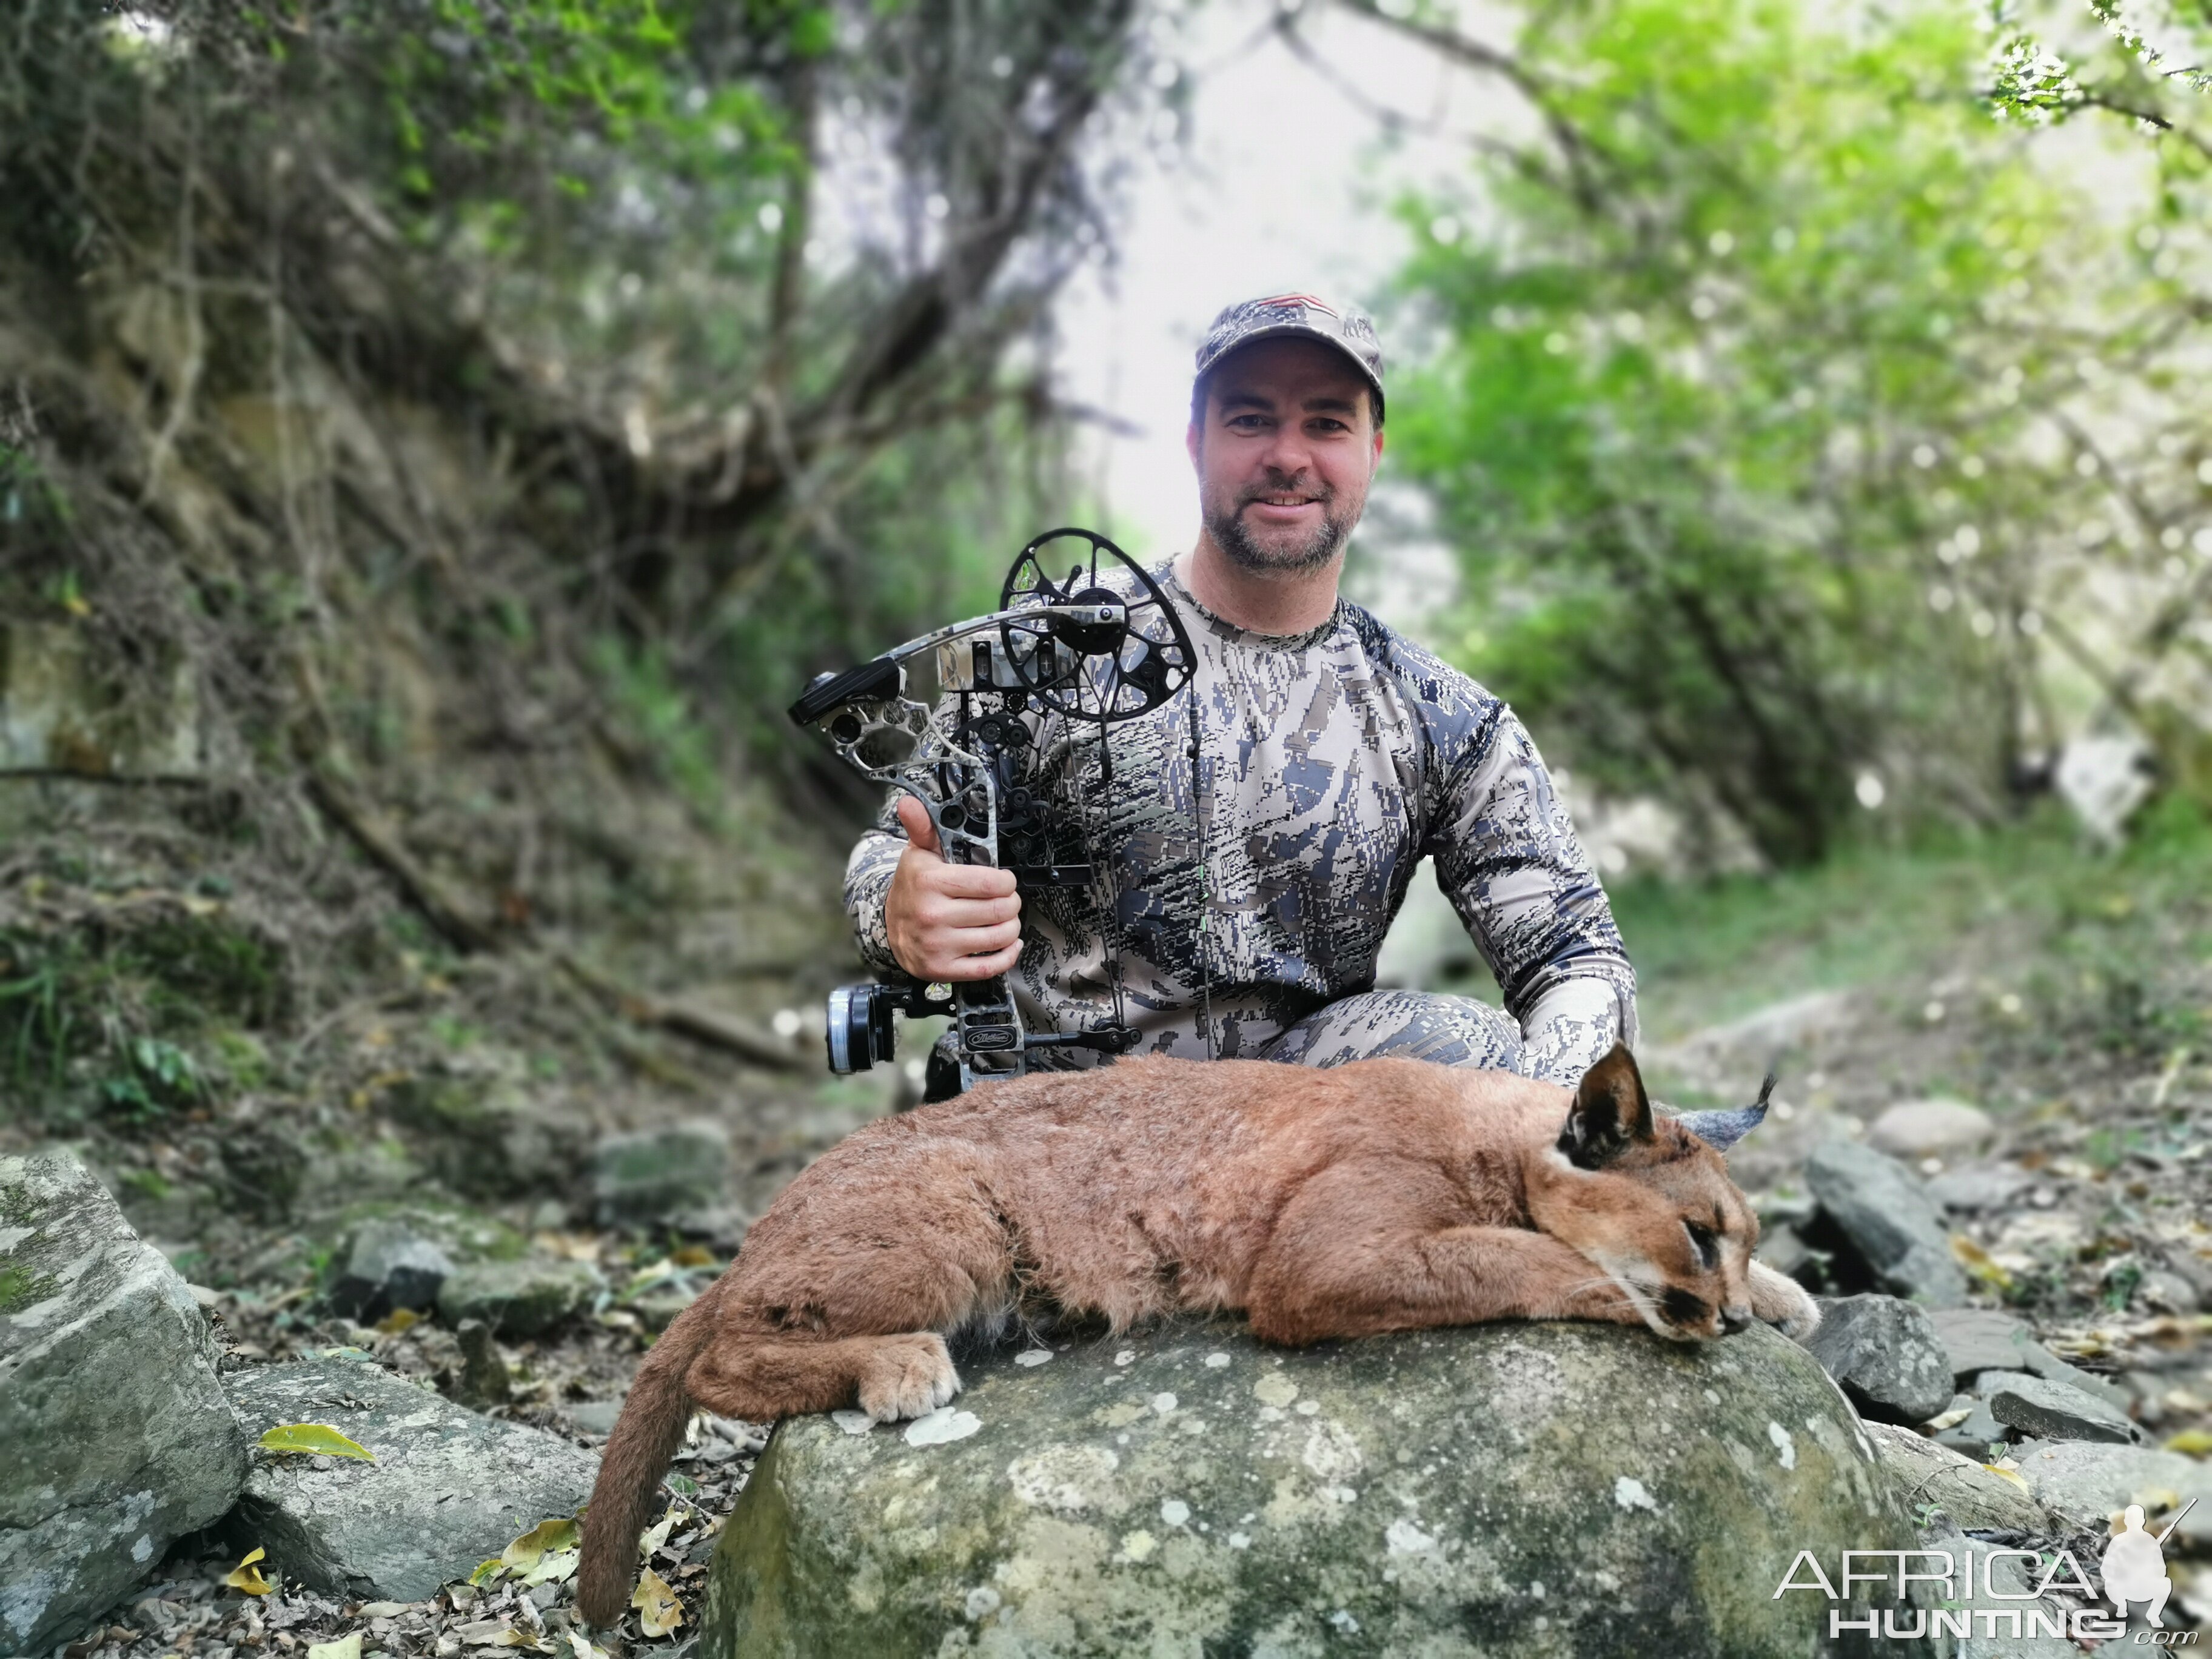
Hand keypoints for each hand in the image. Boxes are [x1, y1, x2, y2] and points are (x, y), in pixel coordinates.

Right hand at [883, 795, 1022, 981]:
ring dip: (1012, 927)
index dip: (1006, 881)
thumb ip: (923, 826)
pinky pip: (989, 966)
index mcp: (930, 882)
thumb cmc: (913, 887)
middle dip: (1012, 903)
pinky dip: (1007, 955)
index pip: (991, 882)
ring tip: (1004, 918)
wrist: (889, 927)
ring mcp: (937, 944)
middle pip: (999, 910)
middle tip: (1007, 900)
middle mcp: (932, 915)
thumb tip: (909, 802)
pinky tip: (1008, 943)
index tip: (1004, 880)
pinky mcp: (943, 968)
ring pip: (999, 937)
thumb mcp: (918, 853)